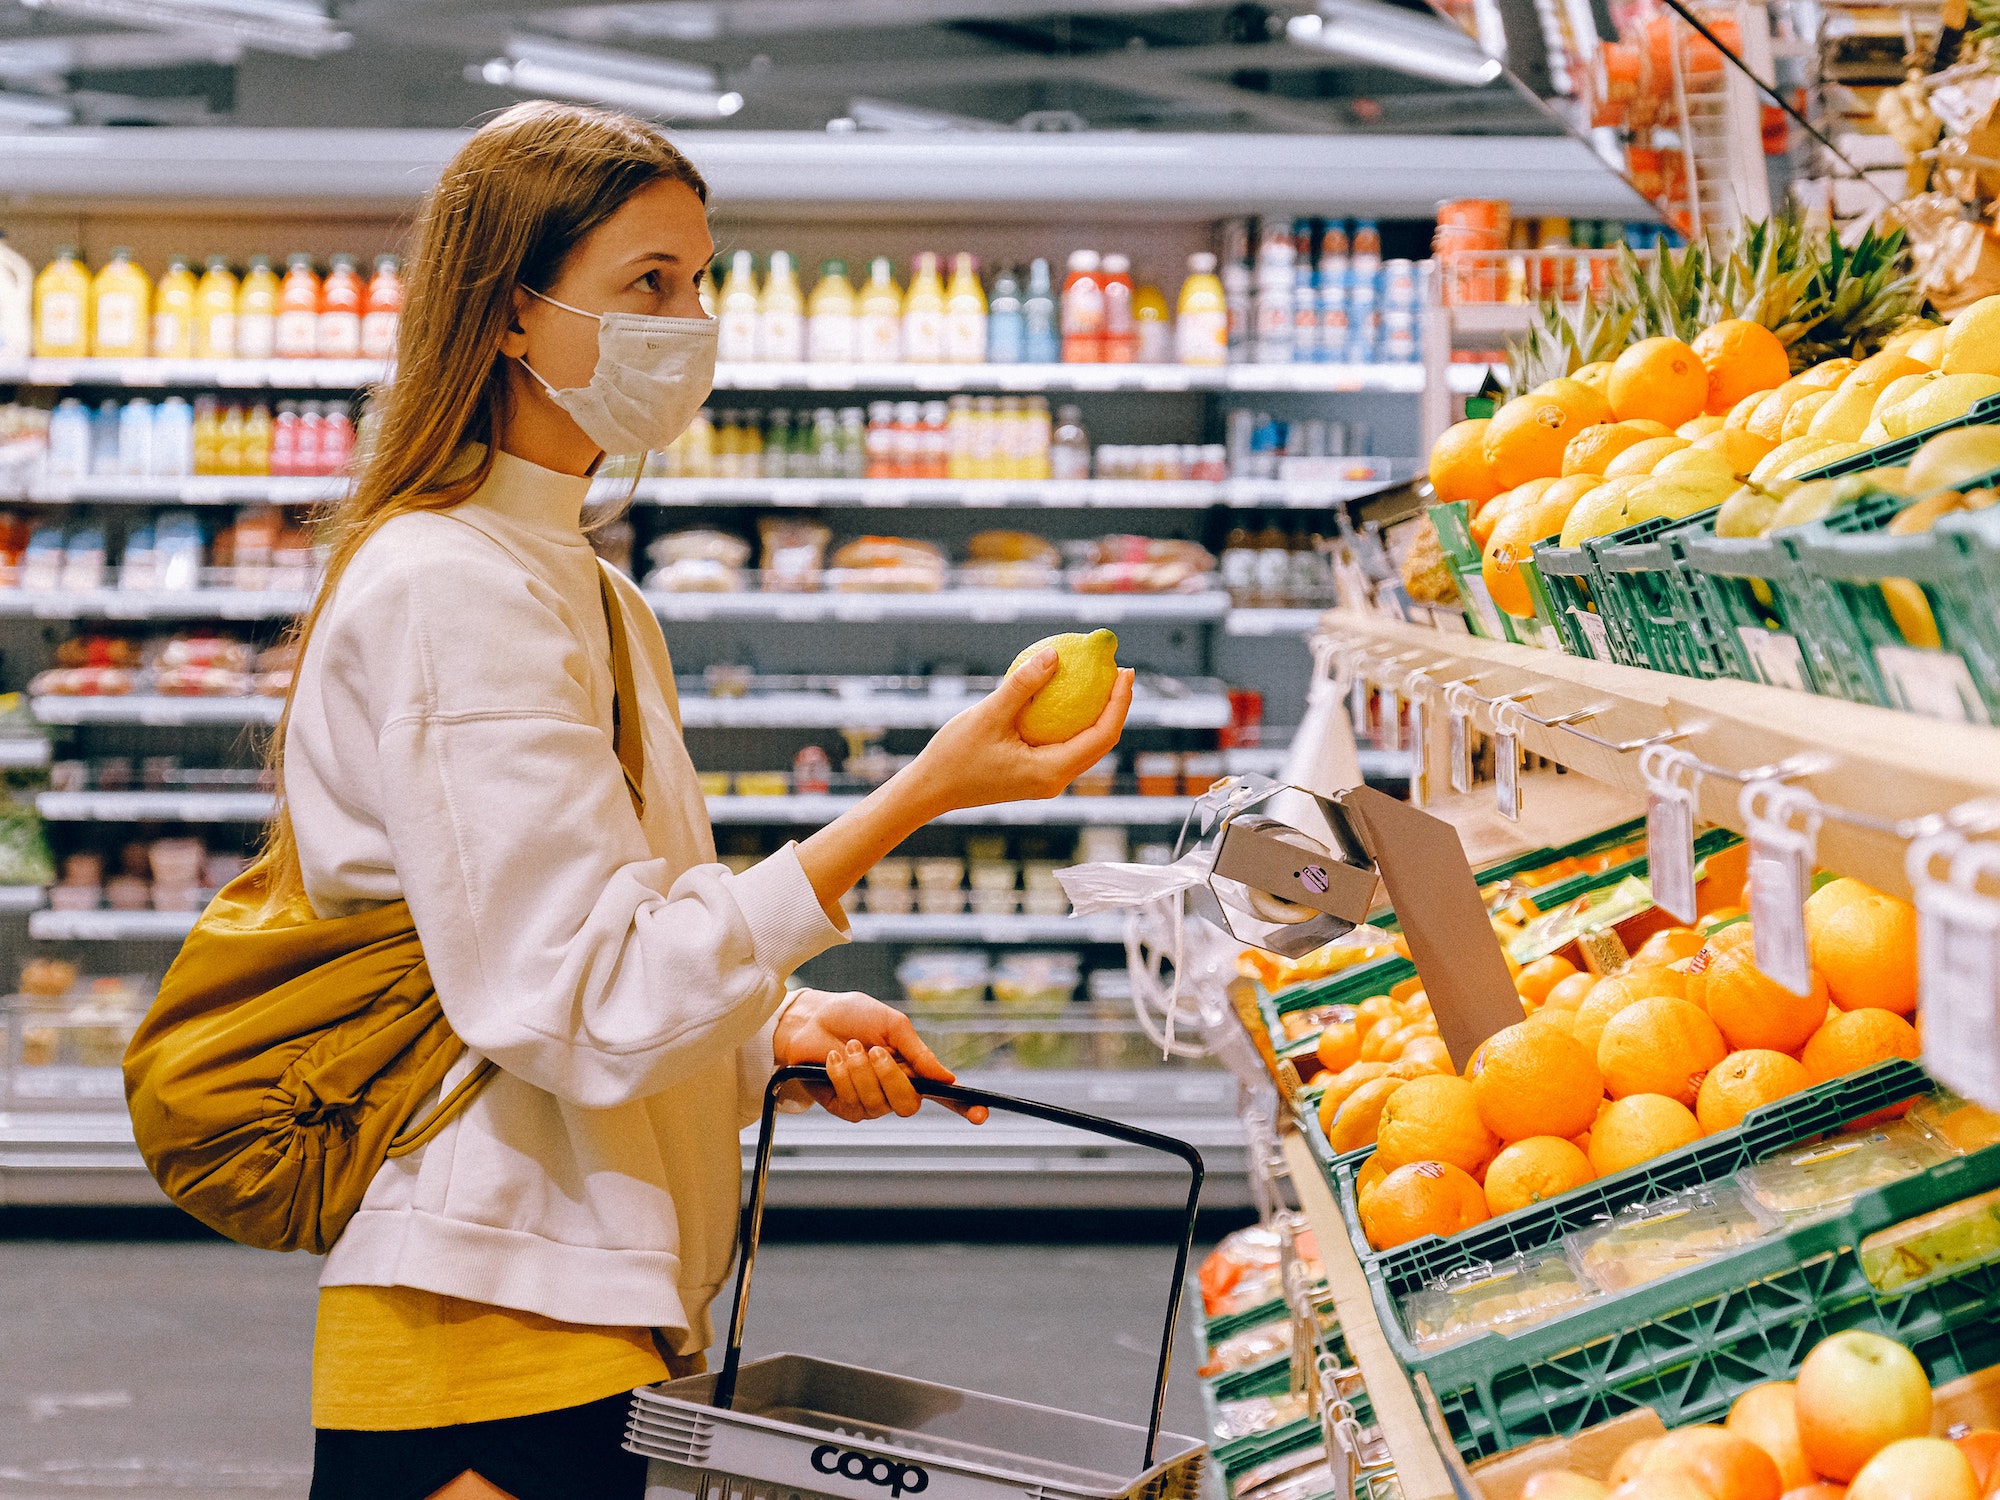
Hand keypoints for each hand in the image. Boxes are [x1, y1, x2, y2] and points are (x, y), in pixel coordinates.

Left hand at [772, 988, 987, 1123]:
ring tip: (849, 1048)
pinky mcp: (844, 1107)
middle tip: (875, 1051)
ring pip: (878, 1104)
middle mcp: (894, 1089)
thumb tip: (948, 1078)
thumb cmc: (851, 1016)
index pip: (943, 1095)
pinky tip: (834, 1059)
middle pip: (909, 1105)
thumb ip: (919, 1052)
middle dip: (891, 1078)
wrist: (810, 1018)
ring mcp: (870, 1102)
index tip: (982, 1114)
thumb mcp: (892, 1025)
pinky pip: (853, 1103)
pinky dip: (843, 1077)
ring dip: (861, 1072)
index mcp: (912, 1069)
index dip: (965, 1107)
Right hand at [905, 650, 1134, 815]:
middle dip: (1115, 706)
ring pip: (1085, 746)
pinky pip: (1064, 746)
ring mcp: (1046, 780)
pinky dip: (1073, 721)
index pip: (1102, 735)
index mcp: (1051, 771)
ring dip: (1097, 714)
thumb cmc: (955, 755)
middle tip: (1118, 669)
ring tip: (1101, 679)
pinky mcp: (1035, 775)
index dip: (1119, 702)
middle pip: (1101, 742)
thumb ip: (1023, 685)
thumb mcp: (988, 715)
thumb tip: (1056, 653)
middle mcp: (1055, 781)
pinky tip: (1066, 695)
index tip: (1124, 670)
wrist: (930, 789)